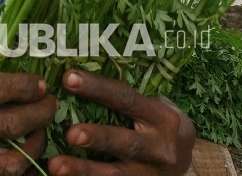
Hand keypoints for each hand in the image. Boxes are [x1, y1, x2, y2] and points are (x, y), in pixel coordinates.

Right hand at [0, 63, 57, 175]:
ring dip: (32, 147)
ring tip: (38, 133)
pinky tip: (14, 154)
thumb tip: (12, 81)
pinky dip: (7, 169)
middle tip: (49, 106)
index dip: (26, 87)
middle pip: (8, 125)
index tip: (39, 85)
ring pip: (6, 164)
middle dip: (39, 114)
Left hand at [47, 70, 194, 175]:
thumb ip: (123, 97)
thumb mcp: (152, 107)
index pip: (125, 98)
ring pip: (115, 172)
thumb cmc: (157, 123)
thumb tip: (72, 76)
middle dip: (97, 137)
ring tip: (56, 166)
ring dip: (83, 169)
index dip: (97, 87)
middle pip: (124, 141)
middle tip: (71, 134)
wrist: (185, 159)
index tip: (69, 78)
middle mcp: (158, 147)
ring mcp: (148, 172)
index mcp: (161, 117)